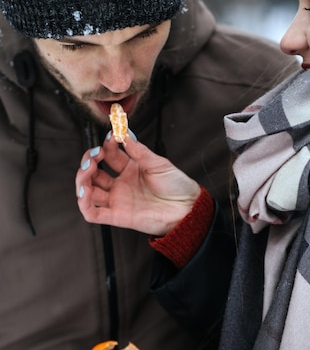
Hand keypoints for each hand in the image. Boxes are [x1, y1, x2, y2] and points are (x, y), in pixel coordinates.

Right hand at [76, 133, 200, 235]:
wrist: (188, 208)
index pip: (110, 155)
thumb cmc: (177, 186)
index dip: (107, 145)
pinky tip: (85, 190)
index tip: (112, 136)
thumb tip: (124, 133)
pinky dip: (84, 203)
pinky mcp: (117, 216)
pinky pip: (93, 213)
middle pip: (94, 173)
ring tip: (89, 167)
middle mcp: (121, 185)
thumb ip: (138, 150)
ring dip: (82, 178)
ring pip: (89, 191)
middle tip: (95, 154)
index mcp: (131, 170)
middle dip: (89, 160)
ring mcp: (118, 200)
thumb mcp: (158, 163)